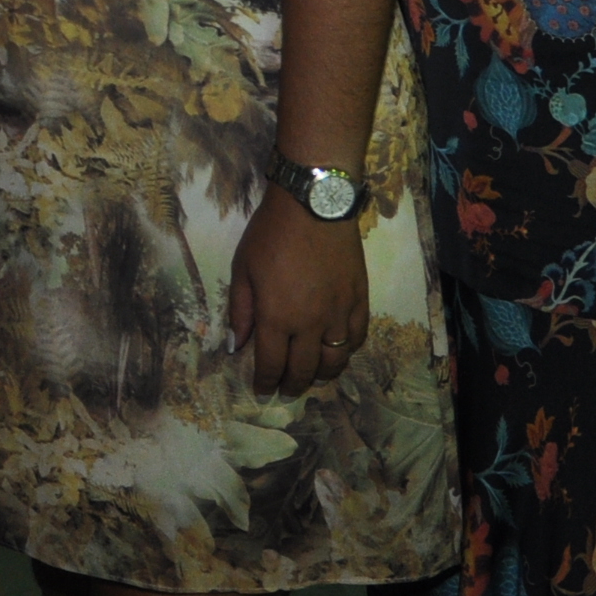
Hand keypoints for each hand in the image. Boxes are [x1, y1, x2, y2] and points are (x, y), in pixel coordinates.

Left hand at [226, 189, 370, 399]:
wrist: (314, 205)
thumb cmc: (271, 234)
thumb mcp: (242, 269)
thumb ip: (240, 311)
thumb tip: (236, 346)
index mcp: (277, 318)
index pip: (270, 364)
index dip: (265, 382)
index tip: (261, 390)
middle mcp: (310, 324)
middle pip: (304, 370)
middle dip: (291, 385)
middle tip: (284, 390)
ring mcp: (339, 314)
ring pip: (335, 361)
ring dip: (322, 375)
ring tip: (312, 376)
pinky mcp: (360, 301)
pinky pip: (357, 338)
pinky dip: (347, 351)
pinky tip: (337, 350)